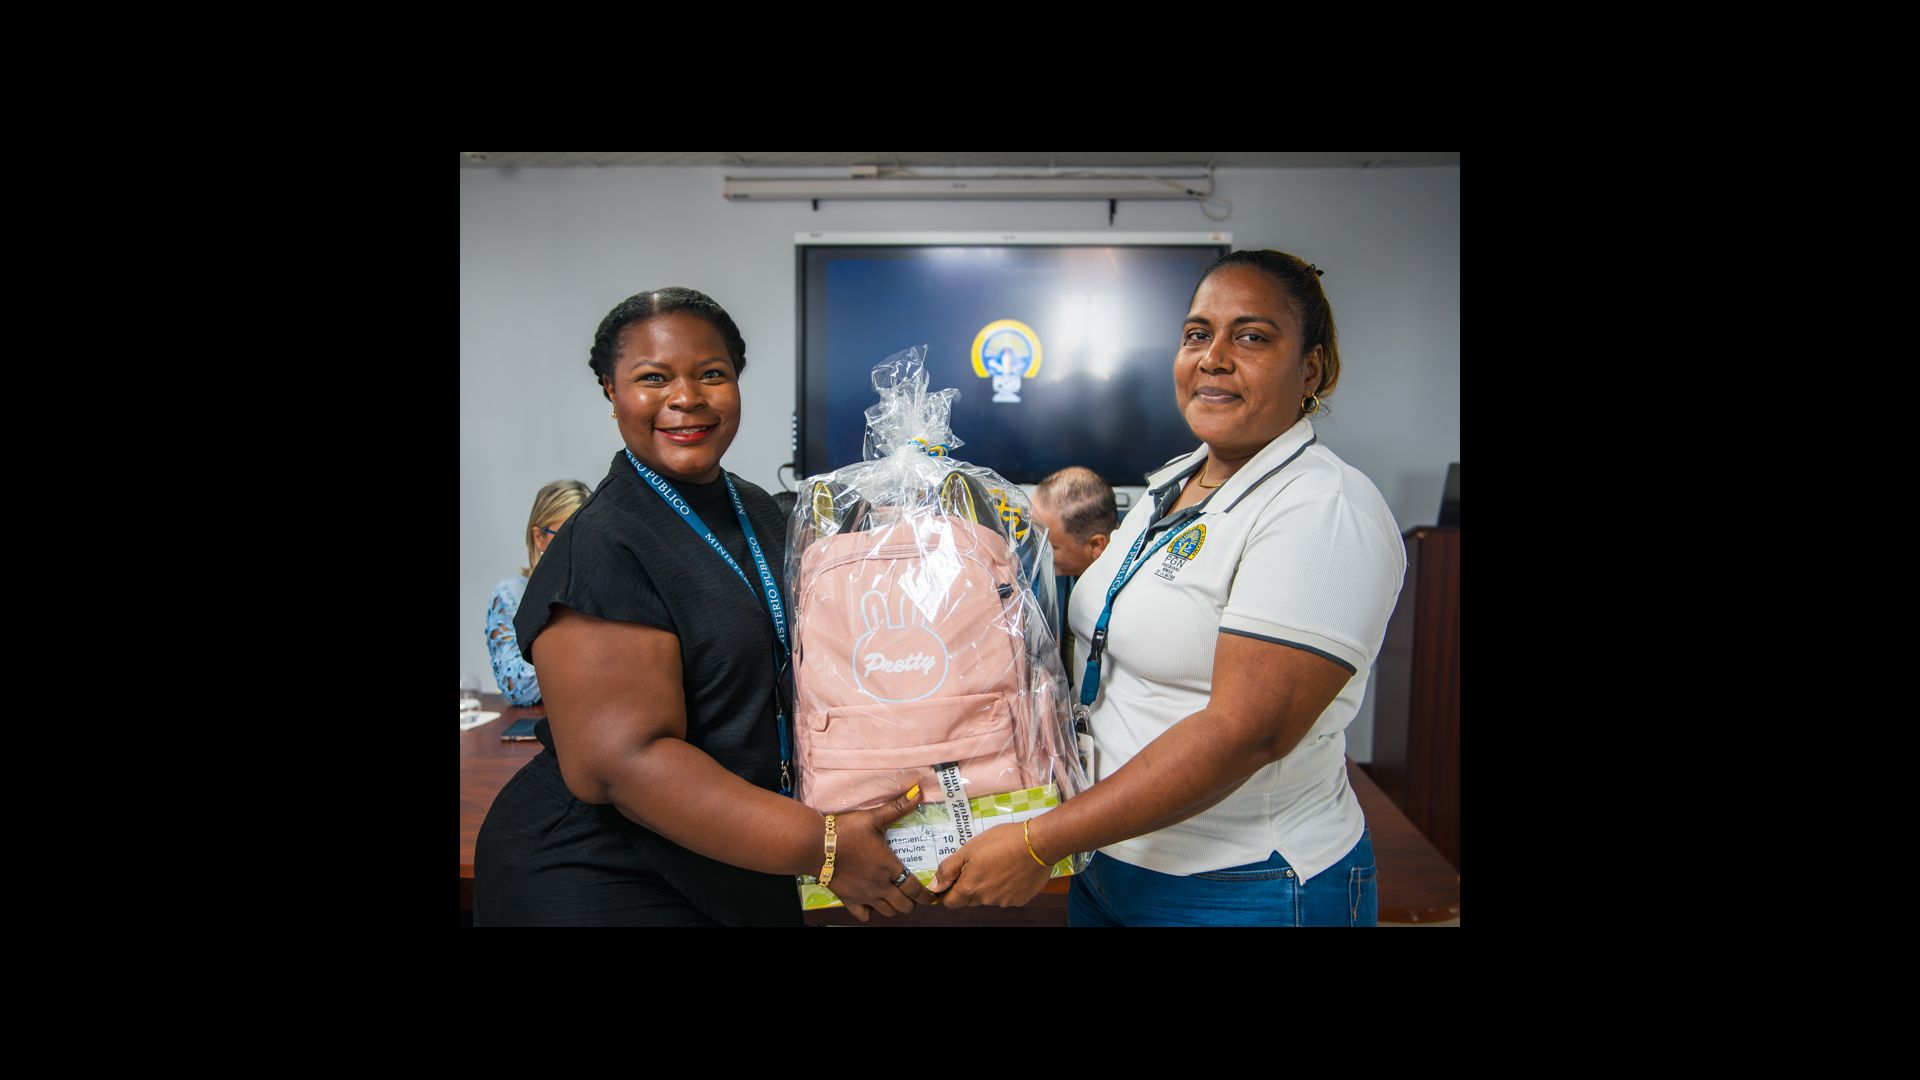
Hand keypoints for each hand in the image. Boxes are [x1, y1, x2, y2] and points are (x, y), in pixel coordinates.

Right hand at [824, 786, 934, 922]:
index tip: (931, 897)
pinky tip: (871, 903)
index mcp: (889, 867)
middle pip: (904, 905)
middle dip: (912, 902)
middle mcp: (880, 886)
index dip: (926, 896)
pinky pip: (864, 916)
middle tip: (912, 895)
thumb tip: (918, 791)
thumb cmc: (846, 831)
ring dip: (894, 907)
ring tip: (895, 898)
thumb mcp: (873, 818)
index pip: (914, 888)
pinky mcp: (849, 900)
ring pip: (888, 912)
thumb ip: (897, 807)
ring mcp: (864, 895)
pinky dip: (871, 913)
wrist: (815, 846)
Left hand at [928, 819, 1052, 907]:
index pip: (950, 902)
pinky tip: (1010, 870)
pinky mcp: (1020, 899)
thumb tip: (934, 887)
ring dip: (988, 885)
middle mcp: (986, 899)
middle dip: (968, 886)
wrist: (1037, 843)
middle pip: (969, 899)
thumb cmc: (1002, 841)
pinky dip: (1005, 886)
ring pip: (988, 897)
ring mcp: (1004, 901)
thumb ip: (949, 869)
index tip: (951, 880)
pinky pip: (1006, 896)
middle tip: (977, 865)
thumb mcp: (969, 848)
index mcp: (971, 887)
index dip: (946, 892)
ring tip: (997, 863)